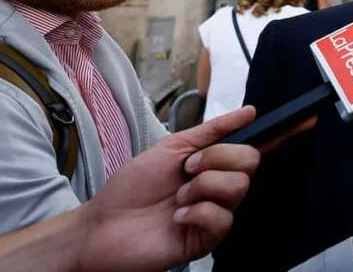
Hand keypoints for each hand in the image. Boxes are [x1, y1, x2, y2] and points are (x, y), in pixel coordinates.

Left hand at [76, 107, 263, 270]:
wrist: (103, 224)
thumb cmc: (132, 187)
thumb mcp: (172, 148)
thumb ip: (211, 130)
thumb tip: (249, 111)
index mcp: (212, 167)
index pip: (248, 149)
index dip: (241, 143)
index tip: (209, 151)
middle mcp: (218, 190)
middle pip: (249, 163)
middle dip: (215, 159)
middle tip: (187, 170)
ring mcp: (214, 214)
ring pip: (238, 187)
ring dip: (202, 186)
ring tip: (177, 198)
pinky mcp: (206, 240)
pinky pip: (223, 219)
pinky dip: (197, 213)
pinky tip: (177, 218)